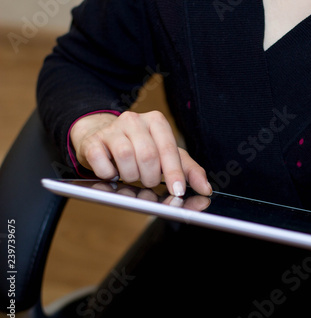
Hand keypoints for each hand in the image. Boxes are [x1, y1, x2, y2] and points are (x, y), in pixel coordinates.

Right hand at [70, 111, 211, 195]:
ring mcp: (111, 129)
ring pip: (126, 157)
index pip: (168, 149)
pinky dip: (109, 174)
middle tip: (147, 181)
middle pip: (148, 155)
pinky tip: (113, 172)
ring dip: (131, 175)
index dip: (174, 173)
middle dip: (150, 177)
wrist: (100, 136)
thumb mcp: (167, 155)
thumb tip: (205, 189)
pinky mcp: (92, 142)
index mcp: (156, 121)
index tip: (177, 191)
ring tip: (131, 175)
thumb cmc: (139, 147)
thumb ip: (188, 170)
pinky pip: (102, 163)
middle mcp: (134, 120)